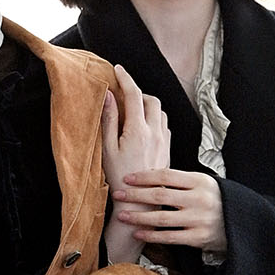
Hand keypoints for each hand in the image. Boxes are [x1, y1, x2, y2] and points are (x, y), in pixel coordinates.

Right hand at [101, 64, 169, 189]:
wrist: (140, 204)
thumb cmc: (118, 179)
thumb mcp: (107, 149)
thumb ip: (108, 120)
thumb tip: (107, 96)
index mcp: (138, 130)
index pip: (133, 94)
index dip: (125, 78)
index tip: (117, 69)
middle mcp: (155, 132)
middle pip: (151, 99)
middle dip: (138, 92)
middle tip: (123, 95)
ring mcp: (163, 141)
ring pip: (160, 112)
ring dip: (147, 106)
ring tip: (133, 112)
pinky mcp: (167, 150)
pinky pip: (164, 125)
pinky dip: (155, 119)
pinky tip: (144, 128)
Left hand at [113, 167, 226, 251]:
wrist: (242, 223)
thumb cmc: (217, 201)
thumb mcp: (204, 183)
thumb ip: (181, 180)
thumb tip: (151, 174)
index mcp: (199, 181)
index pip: (165, 176)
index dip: (144, 176)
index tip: (127, 178)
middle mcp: (199, 199)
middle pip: (160, 196)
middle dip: (135, 195)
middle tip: (117, 194)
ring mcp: (198, 220)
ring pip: (162, 218)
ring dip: (138, 217)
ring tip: (122, 215)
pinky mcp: (198, 238)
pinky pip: (170, 237)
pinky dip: (152, 236)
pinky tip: (138, 233)